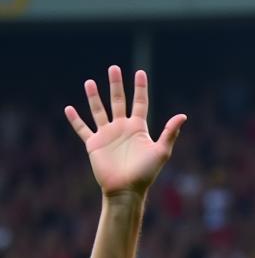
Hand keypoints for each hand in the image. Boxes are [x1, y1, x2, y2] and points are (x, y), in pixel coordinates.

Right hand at [65, 66, 186, 197]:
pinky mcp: (94, 144)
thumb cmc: (146, 173)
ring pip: (99, 111)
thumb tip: (183, 116)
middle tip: (114, 68)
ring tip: (90, 82)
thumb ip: (170, 133)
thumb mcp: (161, 151)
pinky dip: (75, 120)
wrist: (127, 190)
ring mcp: (107, 135)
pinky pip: (82, 129)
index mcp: (138, 129)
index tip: (140, 72)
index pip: (140, 103)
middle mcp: (122, 128)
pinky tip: (69, 109)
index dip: (141, 88)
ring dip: (94, 97)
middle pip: (118, 101)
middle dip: (116, 85)